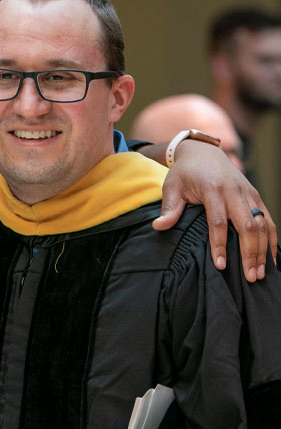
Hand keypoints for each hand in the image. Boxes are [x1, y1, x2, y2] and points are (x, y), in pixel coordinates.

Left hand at [149, 140, 276, 280]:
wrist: (203, 151)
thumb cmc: (184, 172)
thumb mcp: (172, 187)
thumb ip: (169, 208)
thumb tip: (158, 227)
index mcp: (212, 189)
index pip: (218, 221)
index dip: (220, 244)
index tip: (220, 265)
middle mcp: (234, 191)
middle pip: (247, 225)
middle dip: (250, 253)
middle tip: (250, 277)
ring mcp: (248, 193)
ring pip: (261, 224)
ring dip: (263, 250)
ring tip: (260, 274)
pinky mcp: (255, 196)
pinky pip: (268, 219)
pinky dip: (271, 238)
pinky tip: (270, 258)